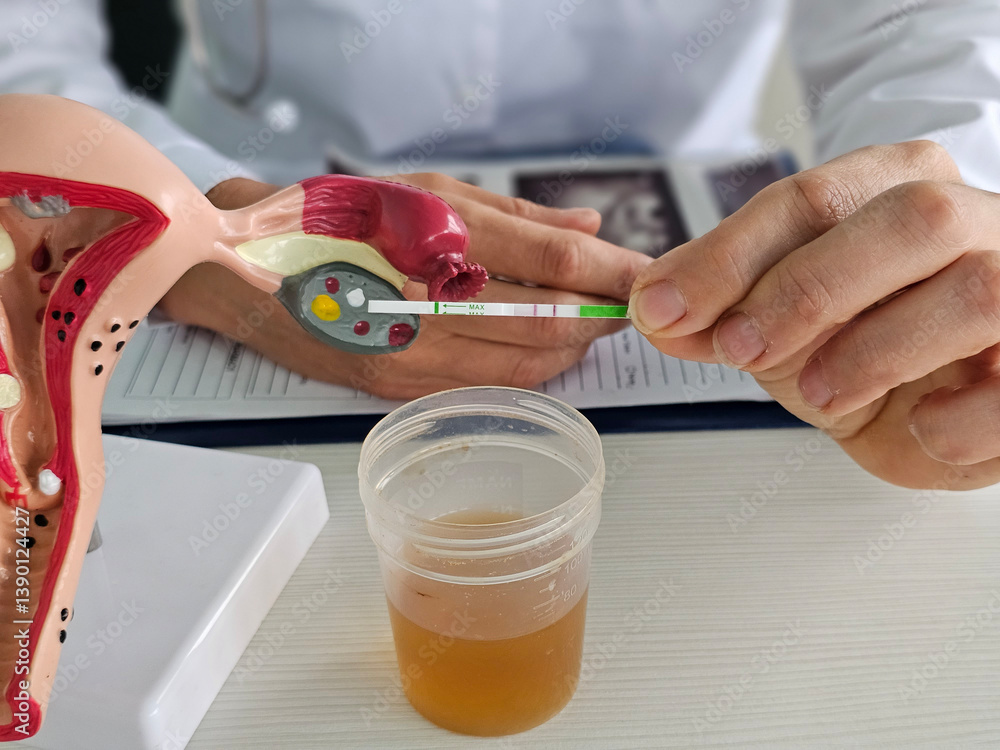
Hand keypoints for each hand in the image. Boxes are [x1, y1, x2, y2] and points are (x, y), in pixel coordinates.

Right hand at [158, 175, 650, 399]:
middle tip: (627, 304)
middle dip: (600, 316)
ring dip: (571, 348)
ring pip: (524, 363)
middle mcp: (426, 299)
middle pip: (548, 320)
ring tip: (591, 327)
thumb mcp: (424, 189)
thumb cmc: (335, 218)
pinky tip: (541, 350)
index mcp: (434, 234)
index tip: (647, 274)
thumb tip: (587, 223)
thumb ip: (512, 212)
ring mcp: (411, 352)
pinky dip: (527, 369)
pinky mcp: (397, 388)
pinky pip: (487, 385)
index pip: (552, 257)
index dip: (611, 271)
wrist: (245, 273)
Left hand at [629, 141, 999, 489]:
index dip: (731, 254)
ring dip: (875, 350)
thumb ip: (724, 315)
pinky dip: (959, 417)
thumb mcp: (785, 332)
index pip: (813, 199)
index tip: (663, 305)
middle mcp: (976, 223)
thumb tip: (658, 312)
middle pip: (910, 219)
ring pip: (975, 290)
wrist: (959, 408)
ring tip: (821, 393)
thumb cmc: (875, 353)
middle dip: (807, 288)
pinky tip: (922, 426)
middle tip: (739, 347)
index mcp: (901, 192)